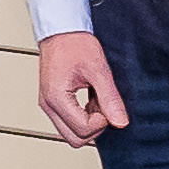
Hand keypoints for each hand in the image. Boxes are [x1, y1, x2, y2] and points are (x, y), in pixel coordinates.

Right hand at [37, 29, 126, 146]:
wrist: (62, 29)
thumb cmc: (74, 43)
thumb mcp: (98, 70)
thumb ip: (109, 98)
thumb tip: (120, 122)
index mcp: (56, 98)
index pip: (82, 130)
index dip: (102, 122)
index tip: (107, 105)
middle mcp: (48, 105)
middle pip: (73, 139)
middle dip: (94, 128)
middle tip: (104, 108)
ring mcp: (48, 104)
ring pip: (70, 133)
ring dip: (88, 123)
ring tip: (97, 101)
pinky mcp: (53, 101)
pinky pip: (68, 121)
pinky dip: (83, 116)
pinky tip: (91, 99)